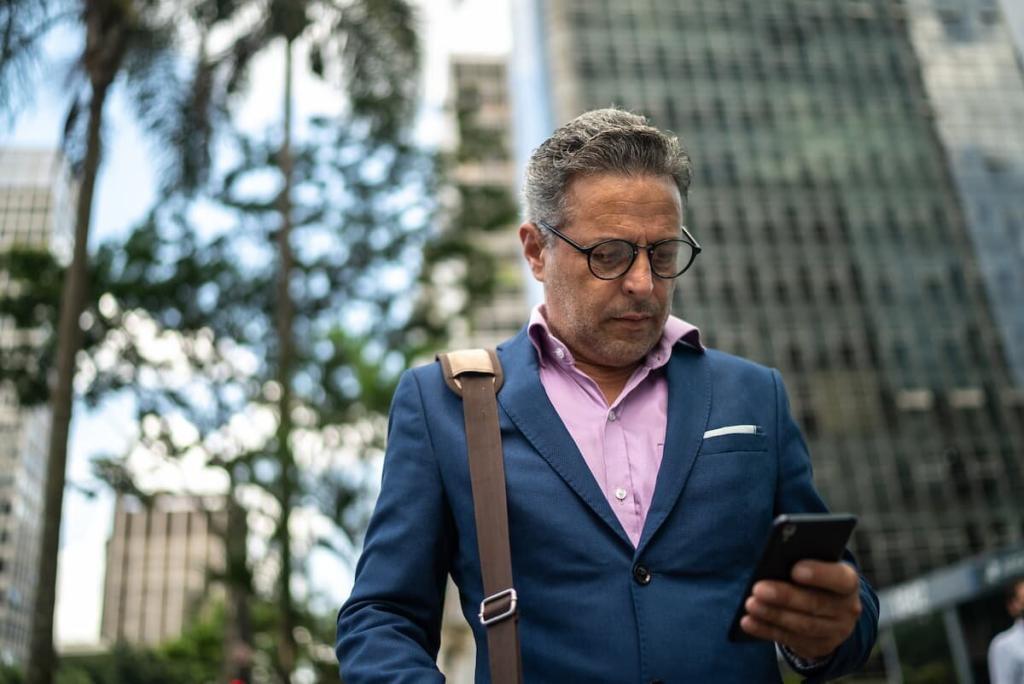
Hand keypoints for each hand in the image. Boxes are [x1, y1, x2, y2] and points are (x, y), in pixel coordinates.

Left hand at [739, 560, 861, 660]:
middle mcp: (847, 608)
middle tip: (758, 589)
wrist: (829, 610)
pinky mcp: (819, 647)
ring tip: (750, 605)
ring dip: (773, 615)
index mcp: (848, 581)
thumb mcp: (815, 565)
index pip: (840, 578)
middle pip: (816, 604)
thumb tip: (774, 558)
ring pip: (803, 625)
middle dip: (785, 596)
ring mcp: (836, 631)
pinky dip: (766, 630)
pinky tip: (748, 622)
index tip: (794, 570)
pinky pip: (790, 639)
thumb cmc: (814, 578)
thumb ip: (800, 560)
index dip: (819, 574)